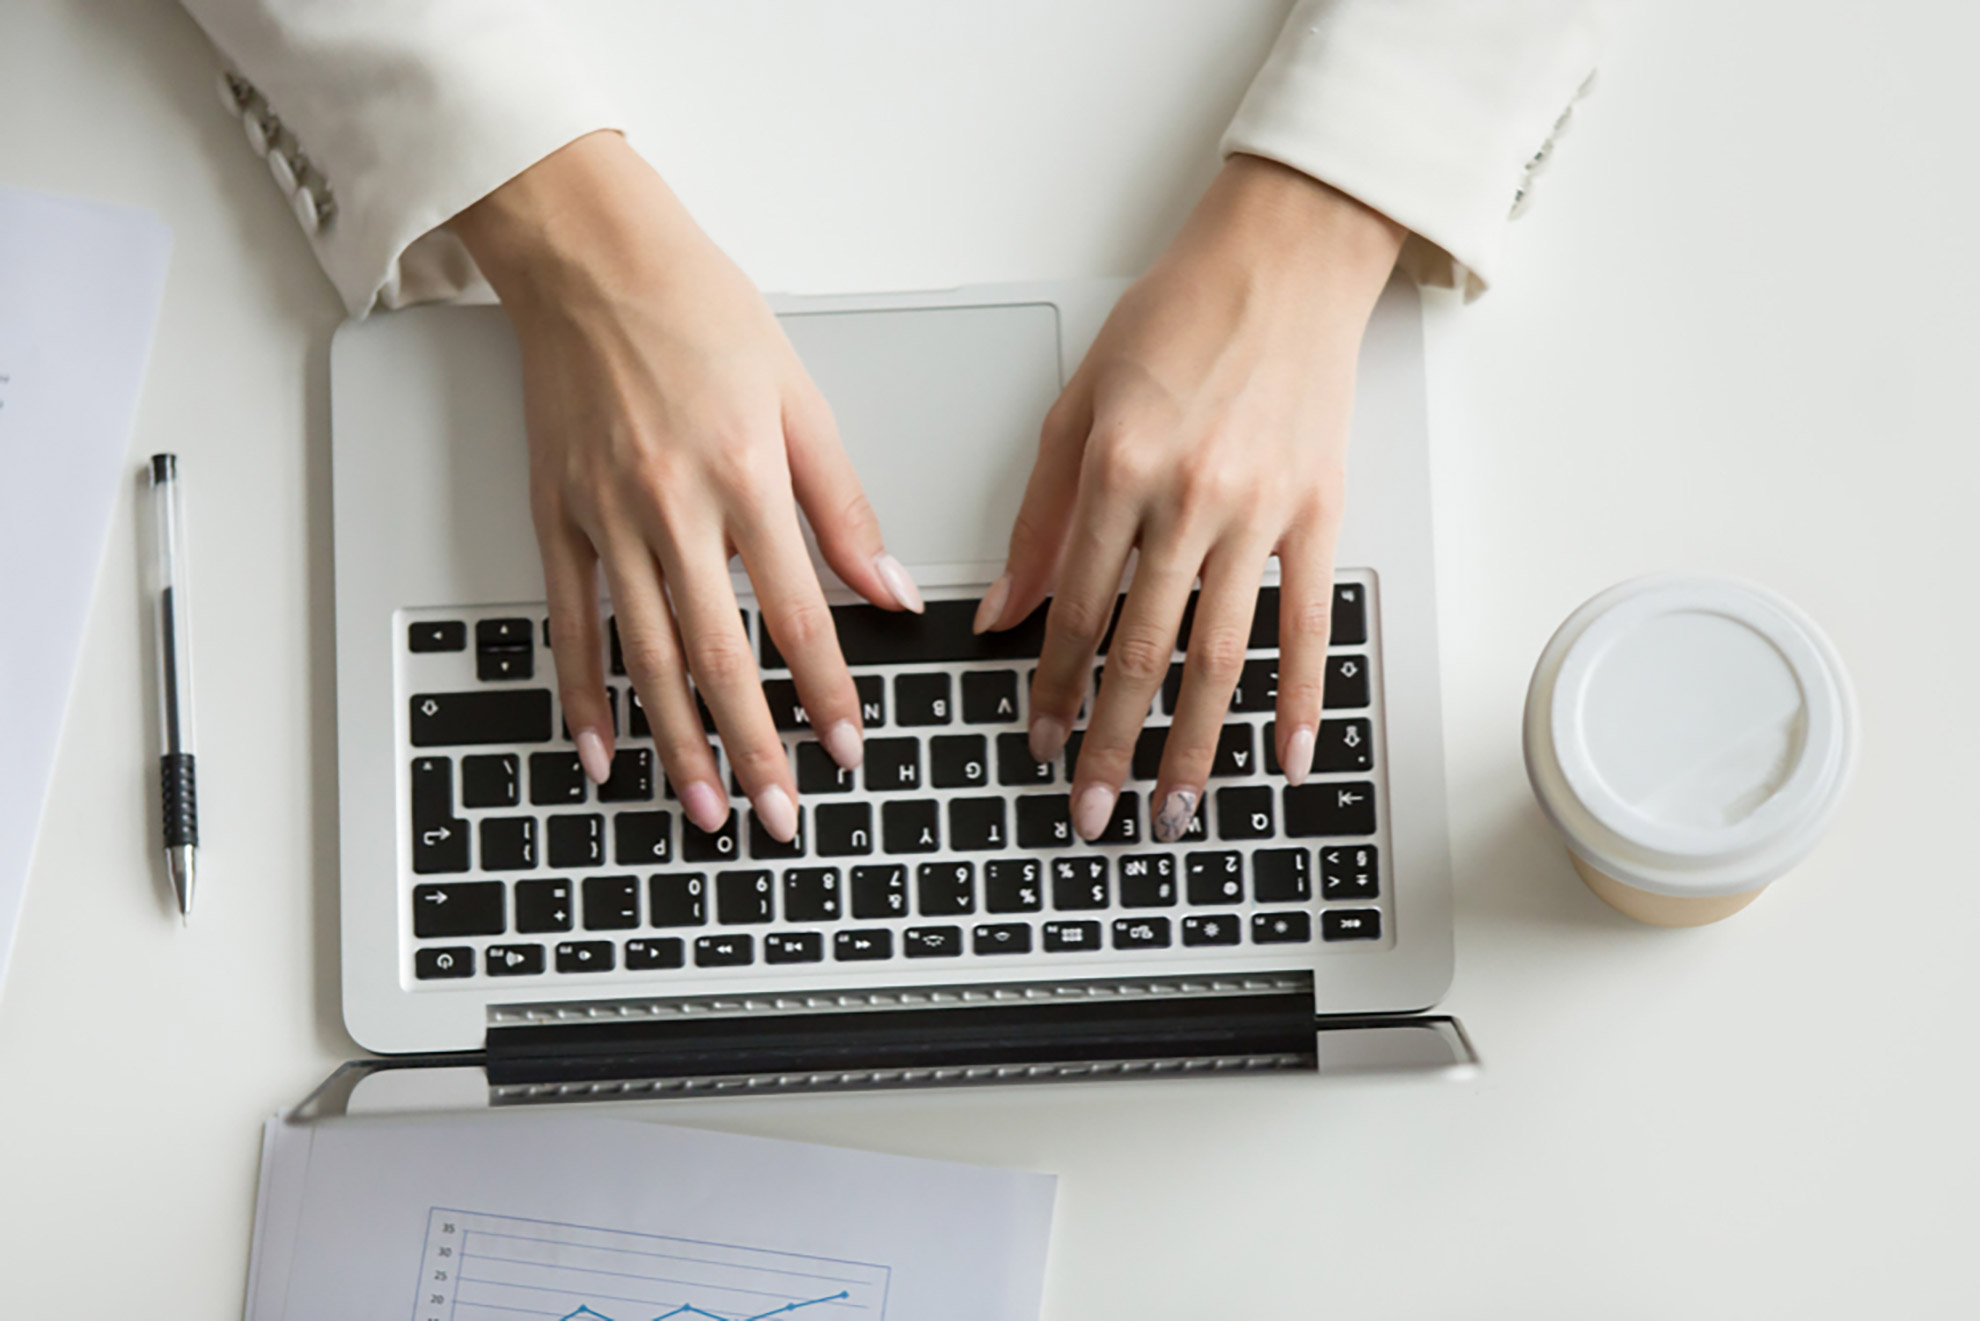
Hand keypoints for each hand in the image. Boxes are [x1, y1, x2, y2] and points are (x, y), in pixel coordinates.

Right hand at [452, 132, 921, 839]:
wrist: (592, 255)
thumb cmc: (699, 310)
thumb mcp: (800, 398)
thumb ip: (845, 508)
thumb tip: (892, 592)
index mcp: (744, 476)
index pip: (797, 613)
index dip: (824, 692)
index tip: (847, 749)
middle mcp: (671, 506)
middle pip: (718, 655)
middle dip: (752, 748)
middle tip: (775, 816)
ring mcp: (605, 517)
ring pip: (645, 655)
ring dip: (676, 742)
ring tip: (700, 807)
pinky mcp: (556, 515)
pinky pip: (568, 622)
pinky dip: (582, 693)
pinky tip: (601, 748)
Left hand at [975, 154, 1403, 842]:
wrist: (1282, 260)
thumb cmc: (1177, 319)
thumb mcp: (1077, 405)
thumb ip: (1040, 517)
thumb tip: (1005, 613)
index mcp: (1116, 470)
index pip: (1075, 611)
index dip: (1055, 690)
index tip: (1042, 745)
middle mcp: (1187, 499)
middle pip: (1142, 652)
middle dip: (1112, 746)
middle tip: (1094, 813)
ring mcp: (1259, 512)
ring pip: (1219, 657)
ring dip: (1192, 746)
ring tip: (1173, 810)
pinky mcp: (1318, 514)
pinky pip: (1307, 625)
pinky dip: (1299, 699)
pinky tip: (1285, 757)